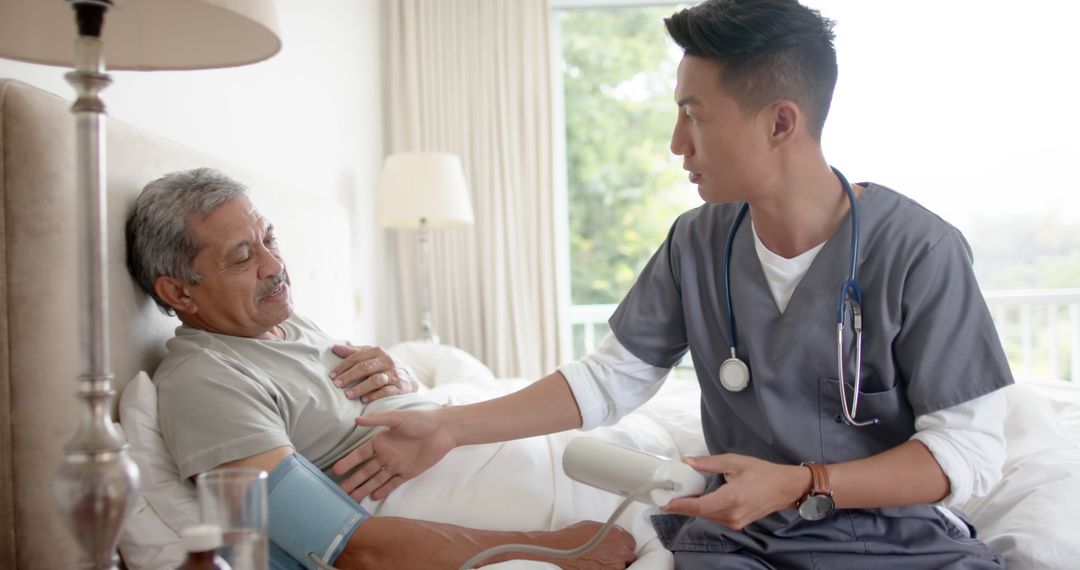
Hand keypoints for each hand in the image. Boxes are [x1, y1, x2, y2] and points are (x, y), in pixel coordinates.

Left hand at [330, 344, 418, 402]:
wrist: (409, 378)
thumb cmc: (385, 366)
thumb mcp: (372, 356)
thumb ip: (354, 352)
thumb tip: (334, 348)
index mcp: (377, 351)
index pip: (357, 357)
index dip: (343, 366)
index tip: (332, 376)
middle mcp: (386, 361)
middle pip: (365, 367)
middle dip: (349, 376)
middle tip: (337, 385)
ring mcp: (393, 374)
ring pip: (375, 380)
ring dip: (360, 388)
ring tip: (348, 395)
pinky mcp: (400, 387)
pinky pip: (386, 391)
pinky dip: (374, 396)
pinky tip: (364, 400)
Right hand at [332, 408, 454, 500]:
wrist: (443, 430)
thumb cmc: (420, 420)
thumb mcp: (397, 418)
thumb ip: (378, 420)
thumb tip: (356, 420)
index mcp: (380, 441)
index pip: (360, 455)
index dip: (348, 462)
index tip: (336, 471)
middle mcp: (386, 454)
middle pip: (366, 470)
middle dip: (353, 480)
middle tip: (340, 491)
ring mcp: (396, 464)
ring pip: (377, 479)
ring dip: (365, 488)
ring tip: (352, 498)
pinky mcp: (408, 472)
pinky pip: (393, 483)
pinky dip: (383, 489)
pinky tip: (372, 496)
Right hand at [531, 521, 636, 568]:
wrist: (560, 550)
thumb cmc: (573, 536)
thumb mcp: (594, 526)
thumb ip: (609, 531)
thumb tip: (614, 535)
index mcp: (617, 534)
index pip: (631, 542)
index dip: (623, 544)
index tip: (618, 545)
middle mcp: (618, 550)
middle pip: (629, 555)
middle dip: (622, 554)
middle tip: (611, 554)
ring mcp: (613, 564)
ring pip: (622, 566)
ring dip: (616, 563)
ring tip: (604, 561)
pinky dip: (608, 568)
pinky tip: (599, 565)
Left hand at [661, 454, 810, 530]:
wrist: (786, 488)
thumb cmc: (763, 472)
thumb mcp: (735, 462)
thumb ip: (709, 463)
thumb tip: (687, 461)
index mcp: (732, 498)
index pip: (699, 506)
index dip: (679, 506)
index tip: (663, 502)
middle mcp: (733, 514)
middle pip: (700, 512)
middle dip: (682, 505)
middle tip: (666, 495)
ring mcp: (736, 522)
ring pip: (707, 516)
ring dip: (693, 508)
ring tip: (680, 495)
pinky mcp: (737, 524)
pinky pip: (715, 517)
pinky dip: (705, 509)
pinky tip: (698, 500)